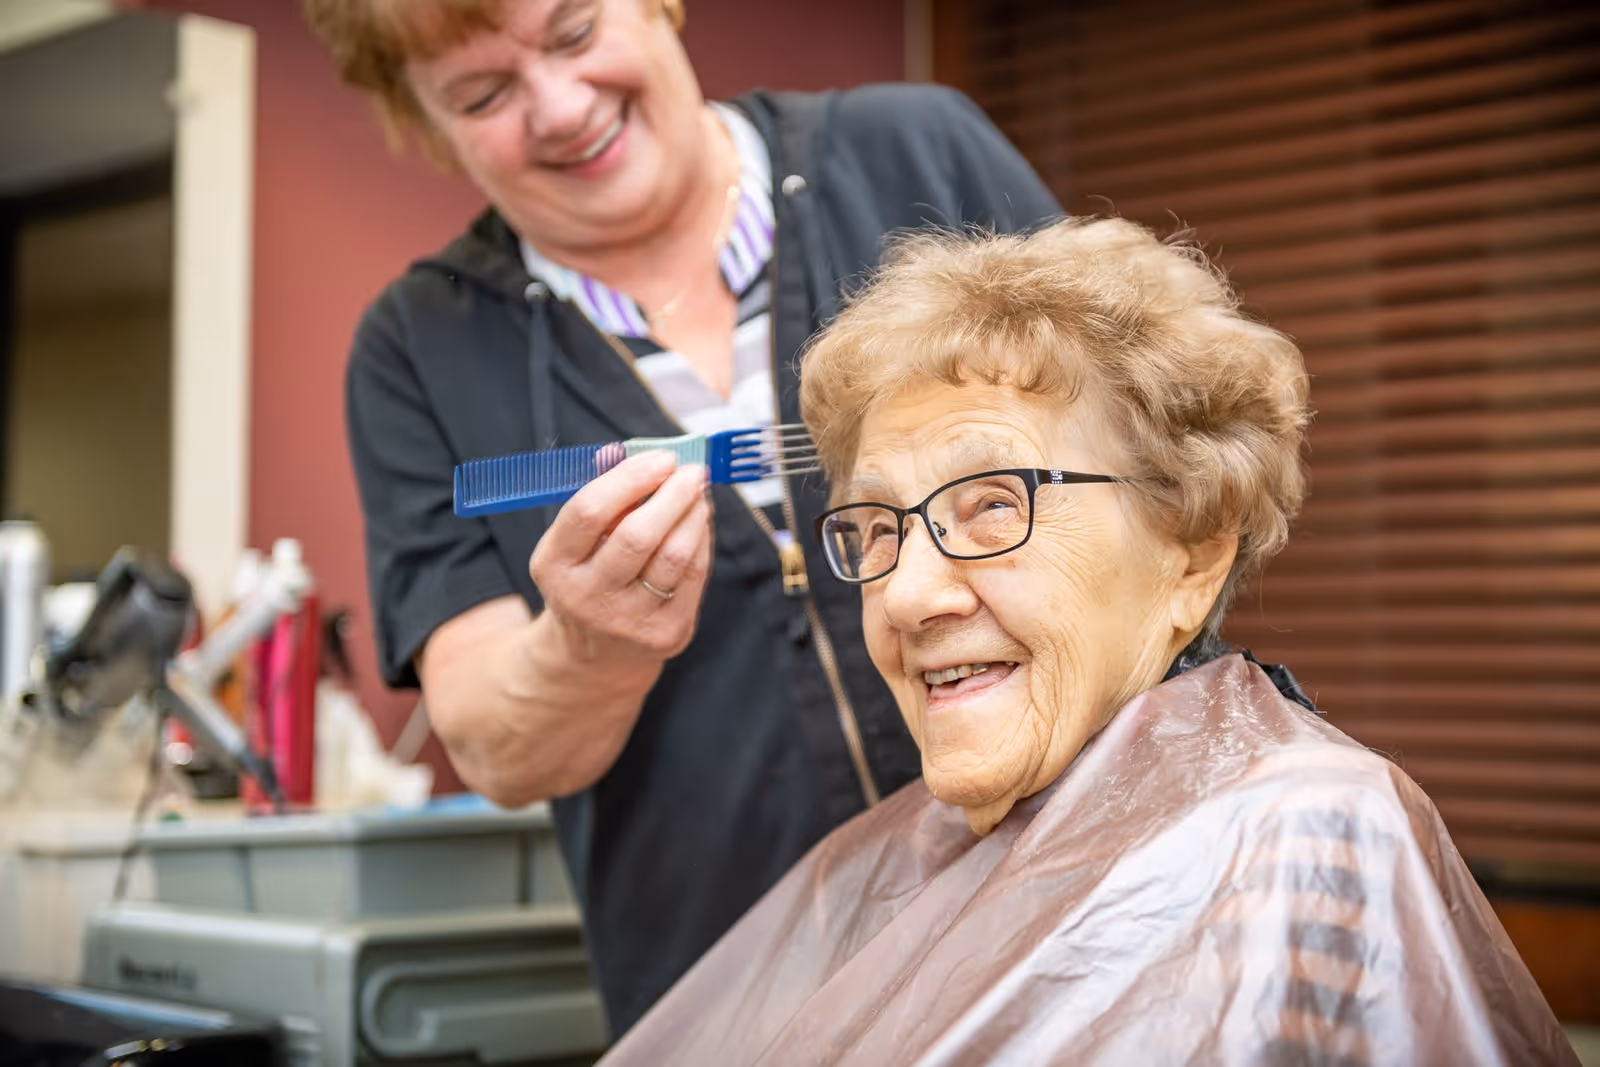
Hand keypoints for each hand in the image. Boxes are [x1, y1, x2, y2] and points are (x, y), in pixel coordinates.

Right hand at [530, 450, 713, 663]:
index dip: (629, 478)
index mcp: (555, 566)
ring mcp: (629, 620)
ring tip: (698, 491)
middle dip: (672, 494)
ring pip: (673, 555)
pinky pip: (694, 574)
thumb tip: (630, 453)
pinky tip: (700, 521)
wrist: (594, 655)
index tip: (660, 458)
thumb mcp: (572, 544)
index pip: (589, 512)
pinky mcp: (667, 633)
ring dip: (694, 513)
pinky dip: (702, 539)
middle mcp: (587, 597)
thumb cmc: (587, 578)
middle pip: (637, 536)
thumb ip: (600, 499)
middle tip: (691, 470)